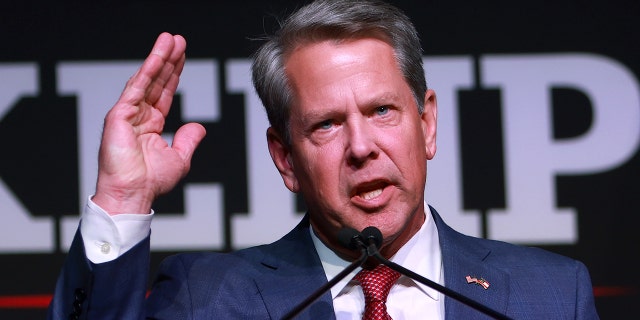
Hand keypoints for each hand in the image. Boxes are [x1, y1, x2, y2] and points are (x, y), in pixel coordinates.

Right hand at [92, 33, 205, 214]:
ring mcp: (127, 114)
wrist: (132, 196)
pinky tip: (157, 57)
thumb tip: (198, 126)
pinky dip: (147, 71)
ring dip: (158, 58)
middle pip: (156, 81)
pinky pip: (136, 89)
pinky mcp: (119, 116)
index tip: (182, 56)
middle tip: (177, 40)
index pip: (164, 93)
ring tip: (169, 40)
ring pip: (146, 80)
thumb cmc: (150, 183)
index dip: (174, 74)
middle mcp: (138, 116)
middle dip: (168, 60)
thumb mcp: (179, 158)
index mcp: (151, 125)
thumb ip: (188, 139)